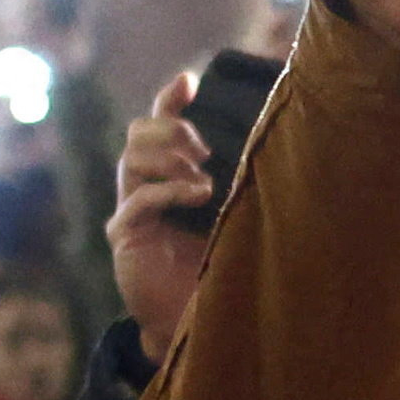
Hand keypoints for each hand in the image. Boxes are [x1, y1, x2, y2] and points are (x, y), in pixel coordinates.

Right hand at [107, 77, 221, 356]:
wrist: (194, 318)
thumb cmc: (219, 265)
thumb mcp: (232, 214)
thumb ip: (237, 180)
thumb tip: (274, 139)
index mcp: (166, 176)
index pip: (159, 126)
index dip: (169, 99)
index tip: (189, 80)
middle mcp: (142, 186)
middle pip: (137, 133)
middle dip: (169, 127)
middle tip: (202, 145)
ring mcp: (129, 209)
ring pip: (131, 159)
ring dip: (169, 156)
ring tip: (202, 173)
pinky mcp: (125, 235)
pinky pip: (138, 199)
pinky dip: (169, 189)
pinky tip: (198, 192)